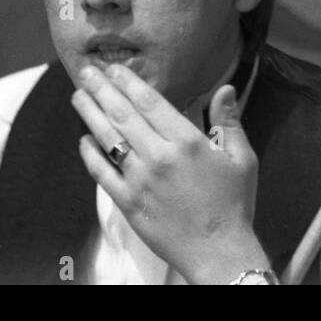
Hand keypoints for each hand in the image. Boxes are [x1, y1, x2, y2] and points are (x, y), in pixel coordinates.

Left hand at [71, 63, 270, 284]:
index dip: (129, 82)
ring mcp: (140, 180)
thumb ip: (229, 122)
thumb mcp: (242, 159)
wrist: (219, 251)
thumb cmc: (233, 204)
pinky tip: (83, 140)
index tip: (114, 69)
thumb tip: (226, 88)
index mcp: (187, 142)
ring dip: (90, 115)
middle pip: (123, 115)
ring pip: (108, 139)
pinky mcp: (128, 202)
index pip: (150, 102)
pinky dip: (90, 155)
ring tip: (78, 97)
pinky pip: (102, 173)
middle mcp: (159, 156)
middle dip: (102, 90)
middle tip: (87, 72)